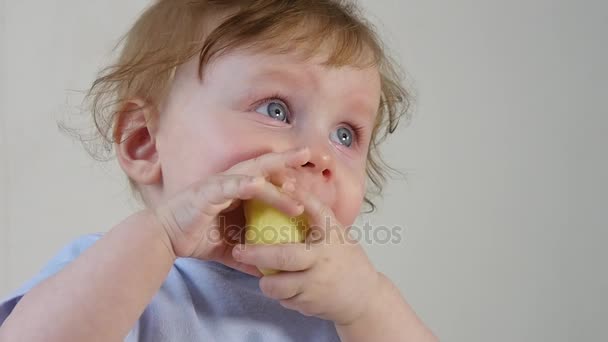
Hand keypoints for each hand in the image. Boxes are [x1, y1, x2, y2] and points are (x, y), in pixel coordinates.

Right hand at [153, 147, 310, 276]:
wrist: (165, 239)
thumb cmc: (196, 237)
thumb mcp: (231, 247)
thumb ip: (251, 252)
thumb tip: (271, 268)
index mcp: (238, 190)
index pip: (268, 178)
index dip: (288, 174)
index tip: (311, 174)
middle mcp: (231, 182)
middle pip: (264, 166)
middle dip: (287, 160)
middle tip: (309, 154)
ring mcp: (220, 184)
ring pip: (252, 173)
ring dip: (274, 177)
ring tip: (296, 187)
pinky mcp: (208, 191)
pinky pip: (230, 185)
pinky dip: (244, 184)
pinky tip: (260, 185)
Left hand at [231, 190, 380, 324]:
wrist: (365, 298)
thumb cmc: (345, 261)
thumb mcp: (337, 236)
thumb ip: (315, 223)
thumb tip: (285, 194)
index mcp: (332, 235)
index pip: (315, 209)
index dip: (298, 195)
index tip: (280, 181)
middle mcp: (323, 257)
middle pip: (284, 256)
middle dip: (256, 254)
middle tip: (239, 251)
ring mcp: (316, 283)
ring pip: (277, 284)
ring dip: (266, 282)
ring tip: (265, 277)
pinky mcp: (310, 303)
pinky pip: (284, 298)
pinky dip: (281, 294)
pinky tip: (290, 290)